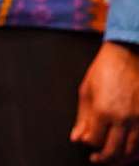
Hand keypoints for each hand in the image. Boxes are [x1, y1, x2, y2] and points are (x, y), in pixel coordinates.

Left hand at [72, 42, 138, 162]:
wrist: (127, 56)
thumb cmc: (104, 70)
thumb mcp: (86, 90)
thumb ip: (82, 117)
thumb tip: (77, 138)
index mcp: (103, 111)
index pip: (94, 140)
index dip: (89, 143)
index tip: (86, 142)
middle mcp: (123, 119)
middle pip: (113, 151)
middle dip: (103, 159)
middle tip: (97, 160)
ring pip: (131, 152)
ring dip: (120, 159)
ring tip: (112, 158)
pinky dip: (135, 153)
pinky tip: (128, 152)